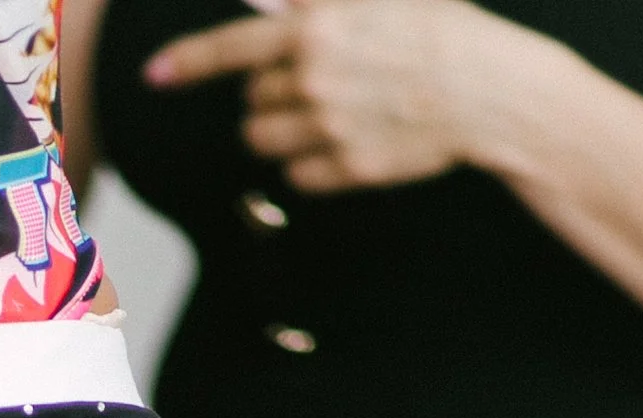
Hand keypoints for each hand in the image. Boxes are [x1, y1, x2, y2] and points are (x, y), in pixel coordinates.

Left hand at [144, 0, 507, 190]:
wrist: (487, 89)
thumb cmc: (437, 30)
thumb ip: (316, 5)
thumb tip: (271, 8)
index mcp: (317, 28)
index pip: (231, 47)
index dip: (187, 62)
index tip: (155, 75)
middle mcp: (314, 79)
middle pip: (250, 100)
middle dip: (268, 93)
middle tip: (313, 83)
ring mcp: (328, 128)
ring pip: (263, 141)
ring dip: (279, 130)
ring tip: (323, 113)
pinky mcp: (345, 169)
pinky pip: (295, 176)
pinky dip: (310, 163)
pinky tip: (345, 141)